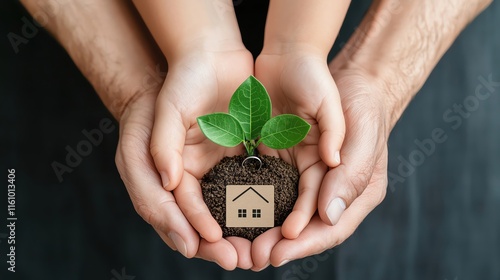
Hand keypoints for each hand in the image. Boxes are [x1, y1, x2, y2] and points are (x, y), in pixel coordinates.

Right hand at [149, 49, 256, 268]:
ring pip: (230, 212)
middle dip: (220, 243)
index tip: (211, 241)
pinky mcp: (242, 160)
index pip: (178, 206)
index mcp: (169, 171)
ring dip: (244, 233)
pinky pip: (252, 190)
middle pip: (204, 220)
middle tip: (240, 261)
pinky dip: (261, 208)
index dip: (192, 224)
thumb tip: (169, 183)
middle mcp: (194, 177)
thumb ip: (163, 146)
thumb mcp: (166, 110)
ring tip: (260, 253)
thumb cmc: (180, 83)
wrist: (210, 59)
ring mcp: (219, 171)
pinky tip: (276, 221)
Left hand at [250, 51, 345, 269]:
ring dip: (261, 228)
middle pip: (302, 224)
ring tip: (239, 243)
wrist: (329, 69)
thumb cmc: (359, 102)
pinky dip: (251, 201)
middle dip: (278, 243)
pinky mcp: (279, 159)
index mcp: (352, 189)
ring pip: (280, 209)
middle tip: (253, 256)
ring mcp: (301, 174)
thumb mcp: (363, 133)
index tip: (280, 249)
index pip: (331, 225)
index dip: (305, 241)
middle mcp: (325, 187)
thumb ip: (351, 174)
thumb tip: (329, 214)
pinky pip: (264, 185)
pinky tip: (231, 211)